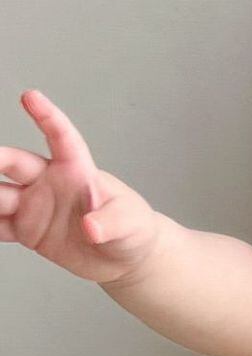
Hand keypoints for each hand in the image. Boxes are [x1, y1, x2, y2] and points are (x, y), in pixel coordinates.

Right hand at [2, 90, 162, 284]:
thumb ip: (110, 222)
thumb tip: (92, 227)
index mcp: (77, 171)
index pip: (61, 138)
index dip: (47, 116)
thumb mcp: (130, 223)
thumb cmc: (133, 229)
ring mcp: (35, 206)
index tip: (30, 96)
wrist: (126, 258)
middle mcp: (49, 183)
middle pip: (15, 163)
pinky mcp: (26, 230)